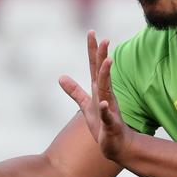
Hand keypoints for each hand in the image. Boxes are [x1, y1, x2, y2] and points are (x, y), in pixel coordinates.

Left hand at [59, 31, 134, 161]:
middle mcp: (105, 95)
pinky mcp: (110, 124)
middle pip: (102, 72)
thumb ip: (74, 91)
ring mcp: (109, 108)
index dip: (92, 50)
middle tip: (104, 38)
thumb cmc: (102, 124)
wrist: (116, 145)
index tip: (91, 32)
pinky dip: (105, 110)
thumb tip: (60, 77)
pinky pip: (108, 116)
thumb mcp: (85, 105)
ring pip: (107, 89)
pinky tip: (104, 104)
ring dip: (107, 76)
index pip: (94, 66)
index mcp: (99, 90)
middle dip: (102, 56)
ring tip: (107, 61)